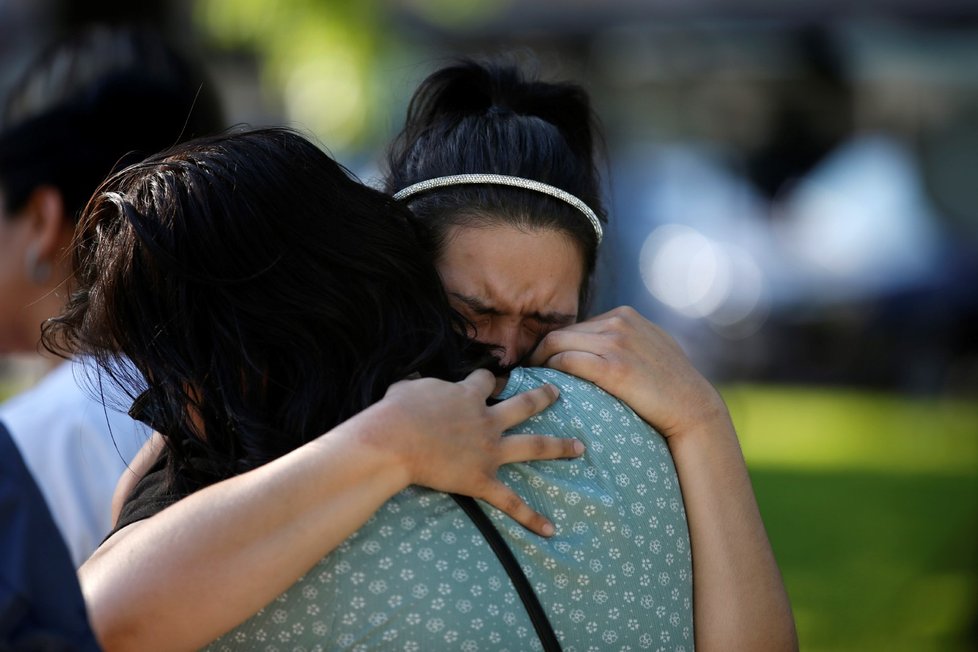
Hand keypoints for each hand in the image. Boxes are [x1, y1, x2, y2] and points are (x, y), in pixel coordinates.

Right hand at [378, 369, 583, 535]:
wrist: (394, 442)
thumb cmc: (395, 414)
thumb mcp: (404, 389)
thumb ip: (415, 387)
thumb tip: (409, 387)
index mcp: (468, 395)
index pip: (486, 380)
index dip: (490, 379)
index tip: (494, 380)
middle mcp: (486, 420)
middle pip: (524, 405)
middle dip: (542, 398)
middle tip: (557, 393)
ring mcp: (488, 450)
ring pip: (532, 446)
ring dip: (558, 446)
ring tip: (580, 447)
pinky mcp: (482, 479)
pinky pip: (510, 501)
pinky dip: (530, 517)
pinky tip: (550, 529)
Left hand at [528, 306, 729, 438]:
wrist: (693, 407)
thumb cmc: (670, 385)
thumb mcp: (649, 347)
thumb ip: (625, 339)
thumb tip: (596, 345)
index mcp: (624, 315)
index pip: (575, 326)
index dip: (553, 346)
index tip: (539, 363)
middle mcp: (619, 322)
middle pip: (560, 332)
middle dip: (537, 352)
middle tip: (523, 374)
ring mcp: (616, 343)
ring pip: (557, 344)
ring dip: (538, 363)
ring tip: (528, 382)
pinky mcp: (614, 367)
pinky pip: (567, 362)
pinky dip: (549, 372)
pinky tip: (543, 386)